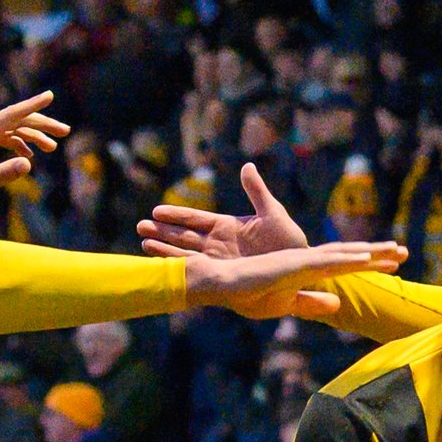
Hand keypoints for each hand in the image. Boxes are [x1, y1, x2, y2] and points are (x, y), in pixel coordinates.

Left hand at [0, 92, 71, 219]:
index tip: (50, 95)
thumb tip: (28, 163)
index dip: (32, 105)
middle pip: (16, 121)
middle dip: (41, 124)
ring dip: (32, 136)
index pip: (11, 115)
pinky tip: (28, 156)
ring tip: (52, 147)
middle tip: (65, 131)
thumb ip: (2, 173)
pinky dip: (18, 144)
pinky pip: (3, 138)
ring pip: (11, 130)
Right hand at [139, 162, 308, 257]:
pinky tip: (162, 266)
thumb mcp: (273, 213)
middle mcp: (220, 243)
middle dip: (162, 231)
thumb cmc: (291, 242)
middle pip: (184, 236)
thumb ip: (257, 192)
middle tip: (139, 226)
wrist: (301, 270)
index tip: (156, 212)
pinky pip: (198, 270)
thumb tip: (247, 167)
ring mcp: (220, 260)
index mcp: (228, 226)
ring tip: (142, 242)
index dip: (177, 216)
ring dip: (165, 248)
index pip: (196, 220)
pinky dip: (180, 267)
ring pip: (186, 253)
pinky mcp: (223, 275)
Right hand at [183, 241, 406, 319]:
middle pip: (349, 255)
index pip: (345, 264)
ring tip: (393, 251)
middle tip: (405, 251)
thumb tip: (338, 304)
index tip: (394, 262)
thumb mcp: (287, 304)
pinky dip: (346, 259)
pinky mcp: (293, 265)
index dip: (370, 262)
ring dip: (368, 253)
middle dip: (378, 254)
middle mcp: (308, 260)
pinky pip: (325, 262)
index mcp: (307, 269)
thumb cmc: (248, 293)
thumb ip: (312, 302)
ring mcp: (301, 261)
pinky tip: (364, 257)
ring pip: (342, 255)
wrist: (220, 285)